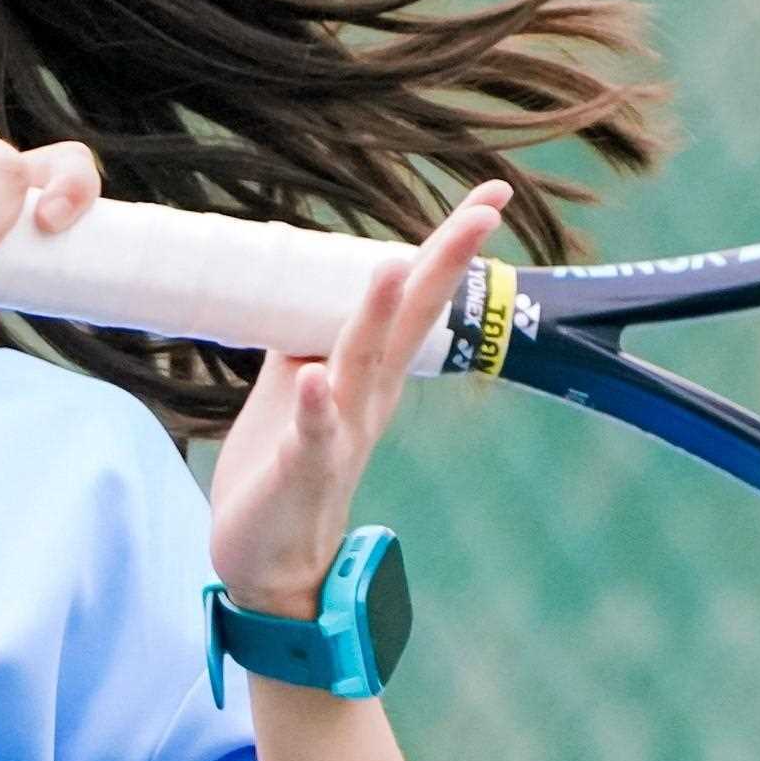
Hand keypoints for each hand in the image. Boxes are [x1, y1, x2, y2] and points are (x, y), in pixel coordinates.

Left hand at [207, 179, 512, 615]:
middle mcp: (366, 398)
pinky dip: (312, 408)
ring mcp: (338, 434)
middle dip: (443, 264)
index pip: (414, 298)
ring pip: (361, 367)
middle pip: (409, 321)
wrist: (268, 565)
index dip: (446, 246)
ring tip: (391, 267)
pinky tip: (312, 381)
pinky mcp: (301, 471)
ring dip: (375, 317)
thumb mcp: (295, 388)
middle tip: (485, 212)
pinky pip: (310, 435)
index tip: (491, 195)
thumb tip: (299, 283)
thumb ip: (305, 339)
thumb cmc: (283, 471)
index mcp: (368, 374)